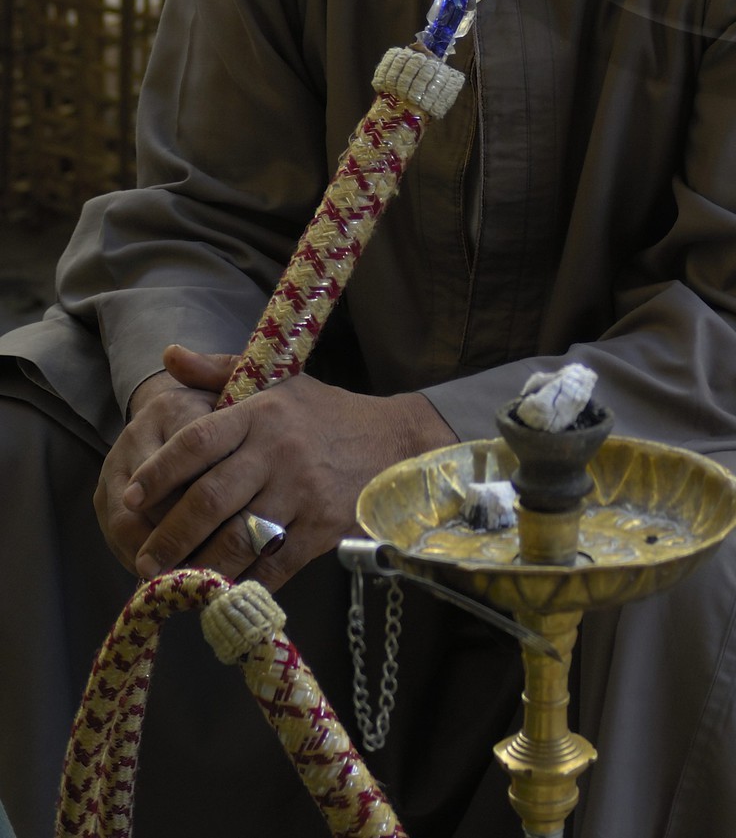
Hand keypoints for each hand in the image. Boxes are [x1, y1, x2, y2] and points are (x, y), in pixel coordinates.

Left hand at [112, 343, 450, 591]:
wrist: (395, 443)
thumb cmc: (325, 414)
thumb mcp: (280, 381)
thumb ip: (220, 371)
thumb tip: (169, 354)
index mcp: (262, 412)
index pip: (198, 440)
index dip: (159, 471)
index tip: (129, 495)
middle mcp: (278, 452)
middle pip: (209, 499)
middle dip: (168, 535)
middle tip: (143, 558)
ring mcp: (301, 493)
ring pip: (236, 539)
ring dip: (198, 566)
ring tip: (173, 580)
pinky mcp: (321, 529)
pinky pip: (272, 566)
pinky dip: (242, 583)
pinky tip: (221, 591)